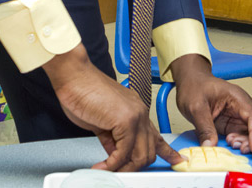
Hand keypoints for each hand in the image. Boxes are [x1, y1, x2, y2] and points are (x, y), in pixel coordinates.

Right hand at [43, 44, 182, 170]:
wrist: (75, 78)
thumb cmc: (84, 94)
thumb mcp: (102, 121)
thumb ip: (112, 138)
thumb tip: (115, 154)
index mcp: (137, 112)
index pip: (156, 136)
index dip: (167, 151)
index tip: (176, 160)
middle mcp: (140, 113)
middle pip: (150, 151)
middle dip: (134, 167)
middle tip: (118, 172)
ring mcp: (135, 116)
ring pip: (141, 155)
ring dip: (124, 168)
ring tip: (107, 170)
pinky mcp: (125, 120)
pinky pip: (123, 153)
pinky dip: (112, 164)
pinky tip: (102, 166)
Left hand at [171, 54, 251, 153]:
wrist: (190, 82)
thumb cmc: (194, 87)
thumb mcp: (195, 106)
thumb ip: (204, 127)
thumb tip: (210, 147)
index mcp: (238, 98)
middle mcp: (244, 106)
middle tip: (242, 149)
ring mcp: (241, 115)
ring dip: (250, 142)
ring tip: (232, 144)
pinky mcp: (234, 124)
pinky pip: (247, 136)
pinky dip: (243, 143)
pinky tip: (229, 142)